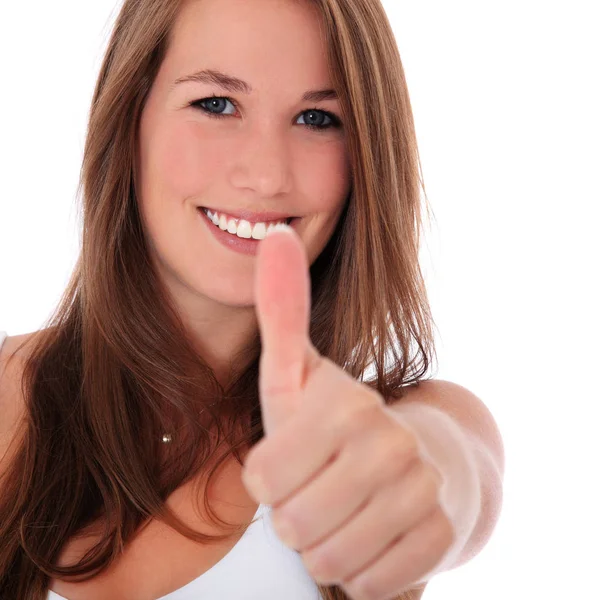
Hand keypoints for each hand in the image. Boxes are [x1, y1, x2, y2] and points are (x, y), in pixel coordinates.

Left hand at [242, 226, 461, 599]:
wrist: (423, 455)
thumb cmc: (338, 420)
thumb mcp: (299, 370)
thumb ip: (282, 309)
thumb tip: (272, 235)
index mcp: (346, 406)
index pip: (261, 480)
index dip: (266, 478)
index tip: (289, 459)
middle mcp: (389, 447)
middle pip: (292, 524)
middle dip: (294, 512)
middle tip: (317, 486)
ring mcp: (420, 494)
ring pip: (328, 559)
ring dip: (324, 541)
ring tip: (341, 507)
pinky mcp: (440, 538)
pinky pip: (369, 583)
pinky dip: (360, 566)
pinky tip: (371, 531)